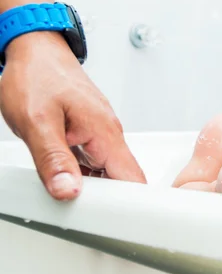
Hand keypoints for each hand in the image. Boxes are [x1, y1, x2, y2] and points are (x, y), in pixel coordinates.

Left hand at [0, 32, 146, 199]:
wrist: (36, 50)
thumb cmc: (37, 76)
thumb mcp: (37, 121)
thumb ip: (54, 159)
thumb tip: (68, 191)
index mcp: (105, 133)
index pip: (133, 179)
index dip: (131, 205)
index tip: (117, 222)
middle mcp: (109, 134)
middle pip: (124, 180)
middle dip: (110, 202)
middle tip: (85, 213)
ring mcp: (101, 134)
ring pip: (108, 173)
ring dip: (94, 188)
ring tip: (72, 194)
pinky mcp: (90, 134)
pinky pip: (95, 163)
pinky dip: (84, 176)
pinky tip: (67, 177)